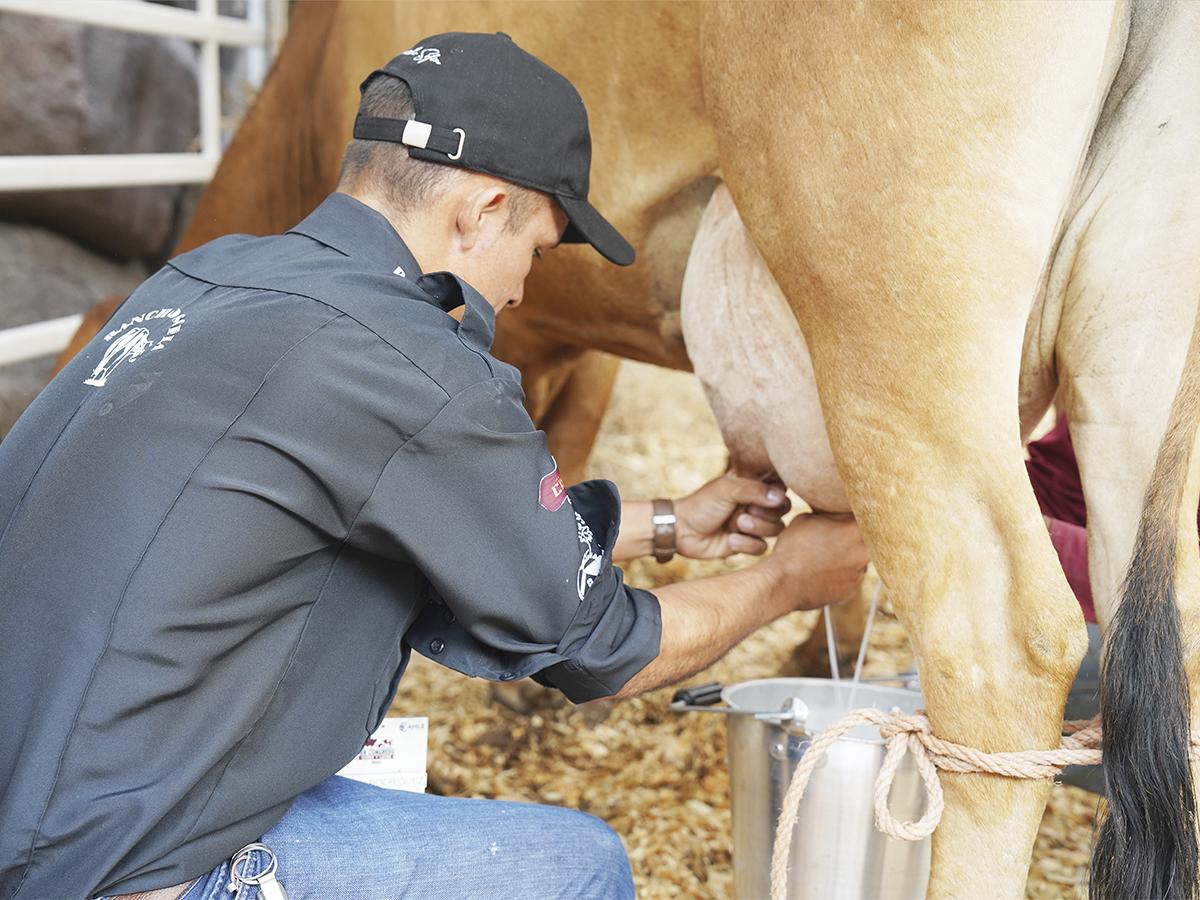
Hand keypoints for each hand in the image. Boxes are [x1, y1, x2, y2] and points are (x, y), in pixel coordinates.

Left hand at [674, 472, 790, 558]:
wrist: (683, 530)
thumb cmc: (702, 504)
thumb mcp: (727, 489)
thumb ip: (755, 490)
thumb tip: (780, 497)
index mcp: (753, 485)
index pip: (781, 485)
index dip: (776, 492)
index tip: (760, 494)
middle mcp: (756, 503)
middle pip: (783, 509)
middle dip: (766, 512)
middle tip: (744, 511)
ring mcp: (754, 524)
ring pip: (776, 529)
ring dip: (757, 528)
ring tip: (736, 524)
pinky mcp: (748, 544)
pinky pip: (762, 547)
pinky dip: (747, 544)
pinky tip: (730, 539)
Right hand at [761, 512, 867, 609]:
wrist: (783, 582)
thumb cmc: (792, 548)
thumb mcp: (806, 518)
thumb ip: (827, 515)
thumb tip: (833, 514)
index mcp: (854, 530)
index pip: (863, 517)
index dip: (850, 518)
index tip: (841, 519)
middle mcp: (863, 552)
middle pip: (863, 540)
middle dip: (850, 539)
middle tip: (831, 539)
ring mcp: (859, 574)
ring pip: (857, 561)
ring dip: (845, 558)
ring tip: (823, 559)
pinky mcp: (852, 591)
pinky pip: (849, 579)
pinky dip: (839, 577)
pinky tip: (822, 574)